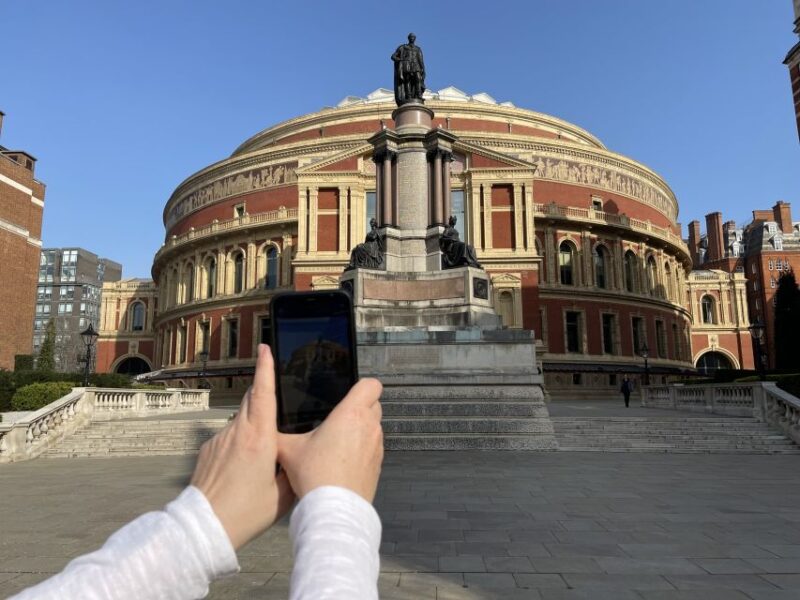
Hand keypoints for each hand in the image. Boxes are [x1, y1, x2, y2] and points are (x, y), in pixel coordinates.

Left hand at [191, 344, 294, 549]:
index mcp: (258, 438)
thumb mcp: (282, 492)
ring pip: (240, 419)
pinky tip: (245, 465)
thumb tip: (298, 454)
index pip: (262, 393)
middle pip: (251, 399)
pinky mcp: (208, 450)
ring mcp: (219, 440)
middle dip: (263, 390)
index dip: (265, 368)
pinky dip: (240, 442)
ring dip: (254, 424)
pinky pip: (229, 436)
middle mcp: (236, 432)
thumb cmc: (245, 513)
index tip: (265, 348)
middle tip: (278, 390)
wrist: (203, 528)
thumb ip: (291, 468)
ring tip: (265, 449)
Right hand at [277, 378, 383, 502]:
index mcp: (351, 414)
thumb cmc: (316, 476)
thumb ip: (278, 434)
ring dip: (362, 428)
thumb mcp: (289, 450)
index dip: (362, 385)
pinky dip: (363, 449)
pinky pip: (373, 448)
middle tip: (339, 417)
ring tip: (339, 440)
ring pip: (375, 426)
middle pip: (374, 404)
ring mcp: (376, 447)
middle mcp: (369, 427)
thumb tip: (265, 428)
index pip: (371, 384)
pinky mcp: (377, 465)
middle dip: (360, 406)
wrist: (333, 509)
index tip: (348, 392)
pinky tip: (344, 460)